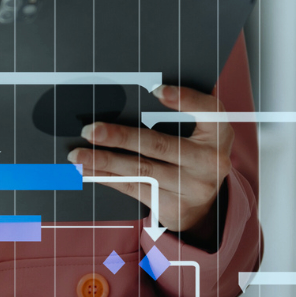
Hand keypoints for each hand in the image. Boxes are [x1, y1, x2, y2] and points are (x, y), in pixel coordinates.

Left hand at [66, 85, 234, 234]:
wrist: (204, 207)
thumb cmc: (191, 154)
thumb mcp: (198, 134)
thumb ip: (177, 115)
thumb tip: (129, 96)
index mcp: (218, 133)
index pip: (209, 111)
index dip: (185, 99)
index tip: (156, 90)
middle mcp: (210, 162)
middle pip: (160, 145)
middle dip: (120, 137)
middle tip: (90, 130)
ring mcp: (192, 187)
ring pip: (141, 170)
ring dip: (104, 161)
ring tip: (77, 155)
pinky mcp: (173, 206)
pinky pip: (133, 188)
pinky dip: (106, 177)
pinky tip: (87, 170)